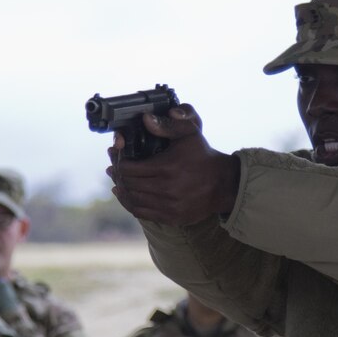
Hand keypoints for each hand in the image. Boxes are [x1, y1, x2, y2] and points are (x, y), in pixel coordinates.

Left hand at [107, 105, 240, 225]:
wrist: (223, 183)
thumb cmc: (203, 156)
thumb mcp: (188, 133)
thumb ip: (167, 125)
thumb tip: (145, 119)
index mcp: (166, 167)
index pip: (129, 168)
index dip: (119, 162)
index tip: (118, 156)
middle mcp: (166, 189)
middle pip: (129, 184)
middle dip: (118, 175)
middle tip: (113, 168)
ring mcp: (168, 206)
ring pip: (133, 200)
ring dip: (122, 191)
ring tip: (118, 182)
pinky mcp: (171, 217)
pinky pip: (142, 213)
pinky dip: (131, 205)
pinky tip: (127, 196)